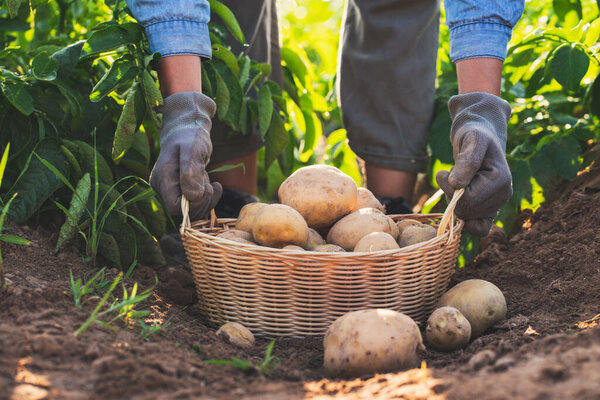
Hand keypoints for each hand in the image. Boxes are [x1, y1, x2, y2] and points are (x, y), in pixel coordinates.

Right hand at [150, 92, 221, 219]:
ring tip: (210, 180)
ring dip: (205, 198)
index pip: (175, 207)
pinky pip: (195, 202)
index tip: (206, 188)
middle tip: (211, 183)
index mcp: (163, 179)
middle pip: (183, 210)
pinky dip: (207, 196)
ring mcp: (171, 189)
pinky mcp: (180, 189)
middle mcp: (163, 187)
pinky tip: (213, 184)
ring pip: (191, 208)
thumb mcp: (193, 150)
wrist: (188, 127)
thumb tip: (193, 196)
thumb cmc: (190, 135)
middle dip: (202, 201)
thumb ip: (191, 172)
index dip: (193, 203)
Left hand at [435, 92, 511, 236]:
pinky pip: (478, 230)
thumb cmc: (474, 135)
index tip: (445, 172)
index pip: (468, 201)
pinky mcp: (488, 210)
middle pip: (466, 212)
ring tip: (459, 184)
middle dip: (451, 196)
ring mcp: (496, 205)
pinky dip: (464, 220)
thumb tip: (457, 185)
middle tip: (453, 176)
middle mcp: (503, 196)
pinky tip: (457, 201)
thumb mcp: (470, 140)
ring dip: (455, 203)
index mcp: (501, 181)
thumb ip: (466, 161)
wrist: (479, 136)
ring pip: (467, 220)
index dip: (449, 189)